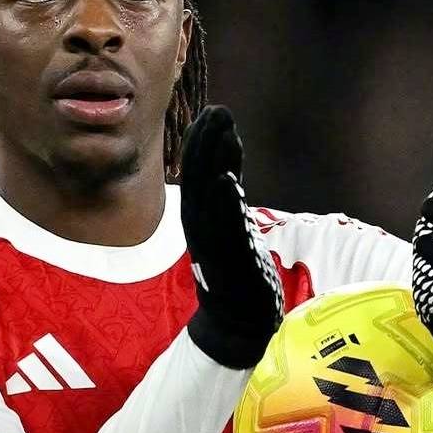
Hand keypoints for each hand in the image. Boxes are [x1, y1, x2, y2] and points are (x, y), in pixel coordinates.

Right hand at [181, 105, 283, 368]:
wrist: (236, 322)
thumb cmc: (235, 269)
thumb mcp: (231, 219)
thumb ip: (229, 186)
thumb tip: (228, 147)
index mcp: (198, 216)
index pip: (195, 171)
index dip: (201, 140)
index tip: (212, 111)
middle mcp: (200, 226)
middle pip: (198, 177)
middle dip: (207, 142)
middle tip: (218, 111)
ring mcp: (214, 243)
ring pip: (209, 196)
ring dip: (215, 162)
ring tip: (223, 131)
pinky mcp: (231, 260)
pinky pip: (225, 227)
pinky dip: (225, 203)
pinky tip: (228, 180)